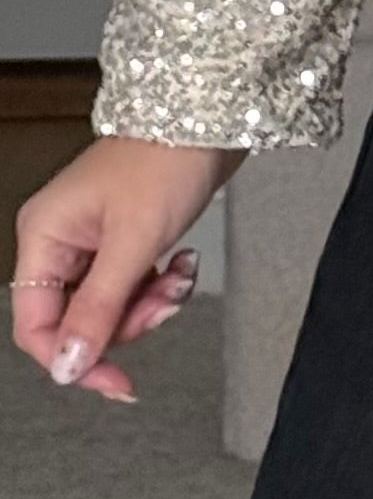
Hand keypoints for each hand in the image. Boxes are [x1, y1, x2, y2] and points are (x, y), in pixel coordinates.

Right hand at [11, 135, 244, 403]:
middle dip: (127, 321)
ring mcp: (93, 240)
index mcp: (44, 236)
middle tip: (160, 301)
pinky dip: (163, 283)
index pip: (37, 326)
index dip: (72, 360)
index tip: (114, 381)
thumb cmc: (164, 159)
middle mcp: (61, 240)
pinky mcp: (126, 239)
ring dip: (152, 302)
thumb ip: (98, 310)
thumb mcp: (132, 242)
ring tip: (177, 273)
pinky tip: (183, 261)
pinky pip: (136, 286)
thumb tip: (68, 366)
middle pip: (79, 320)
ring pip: (113, 307)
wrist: (209, 117)